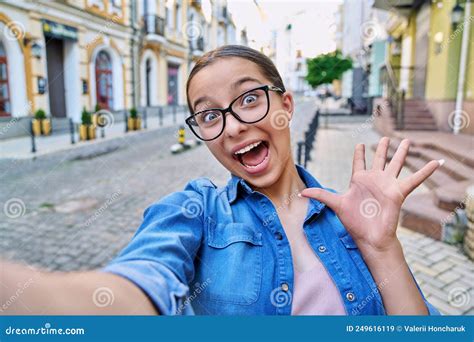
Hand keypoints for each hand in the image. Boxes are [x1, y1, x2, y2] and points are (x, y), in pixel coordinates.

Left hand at [300, 137, 441, 254]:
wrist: (370, 237)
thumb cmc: (353, 222)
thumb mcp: (335, 204)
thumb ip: (321, 195)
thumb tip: (301, 192)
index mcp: (359, 180)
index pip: (359, 162)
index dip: (359, 153)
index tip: (359, 143)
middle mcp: (374, 180)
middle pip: (378, 159)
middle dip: (381, 148)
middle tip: (384, 137)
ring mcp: (387, 184)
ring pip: (396, 164)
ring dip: (401, 153)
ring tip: (407, 141)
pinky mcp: (398, 191)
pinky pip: (415, 179)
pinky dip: (426, 171)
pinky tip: (437, 162)